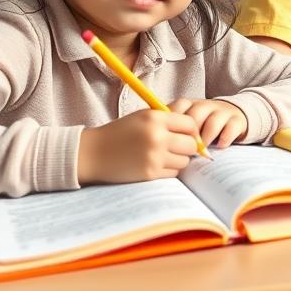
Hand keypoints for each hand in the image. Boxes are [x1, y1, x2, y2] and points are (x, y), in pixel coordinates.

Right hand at [77, 110, 199, 184]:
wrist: (92, 153)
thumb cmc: (121, 133)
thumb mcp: (143, 117)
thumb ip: (169, 120)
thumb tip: (197, 132)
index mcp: (155, 118)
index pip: (190, 124)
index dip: (190, 130)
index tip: (186, 134)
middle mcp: (157, 136)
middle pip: (192, 145)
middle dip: (187, 147)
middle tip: (176, 147)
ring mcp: (154, 156)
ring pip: (184, 161)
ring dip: (177, 160)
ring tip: (162, 156)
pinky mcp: (150, 173)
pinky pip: (173, 173)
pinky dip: (168, 170)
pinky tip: (154, 165)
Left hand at [170, 98, 248, 148]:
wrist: (231, 114)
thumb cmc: (200, 123)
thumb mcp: (184, 120)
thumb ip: (170, 126)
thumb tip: (150, 139)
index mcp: (189, 104)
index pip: (178, 108)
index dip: (173, 125)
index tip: (169, 140)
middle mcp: (205, 105)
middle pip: (195, 115)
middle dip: (189, 135)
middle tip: (184, 150)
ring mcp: (222, 112)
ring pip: (213, 122)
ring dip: (206, 138)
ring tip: (201, 151)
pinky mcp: (236, 120)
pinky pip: (230, 128)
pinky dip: (224, 139)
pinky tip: (219, 147)